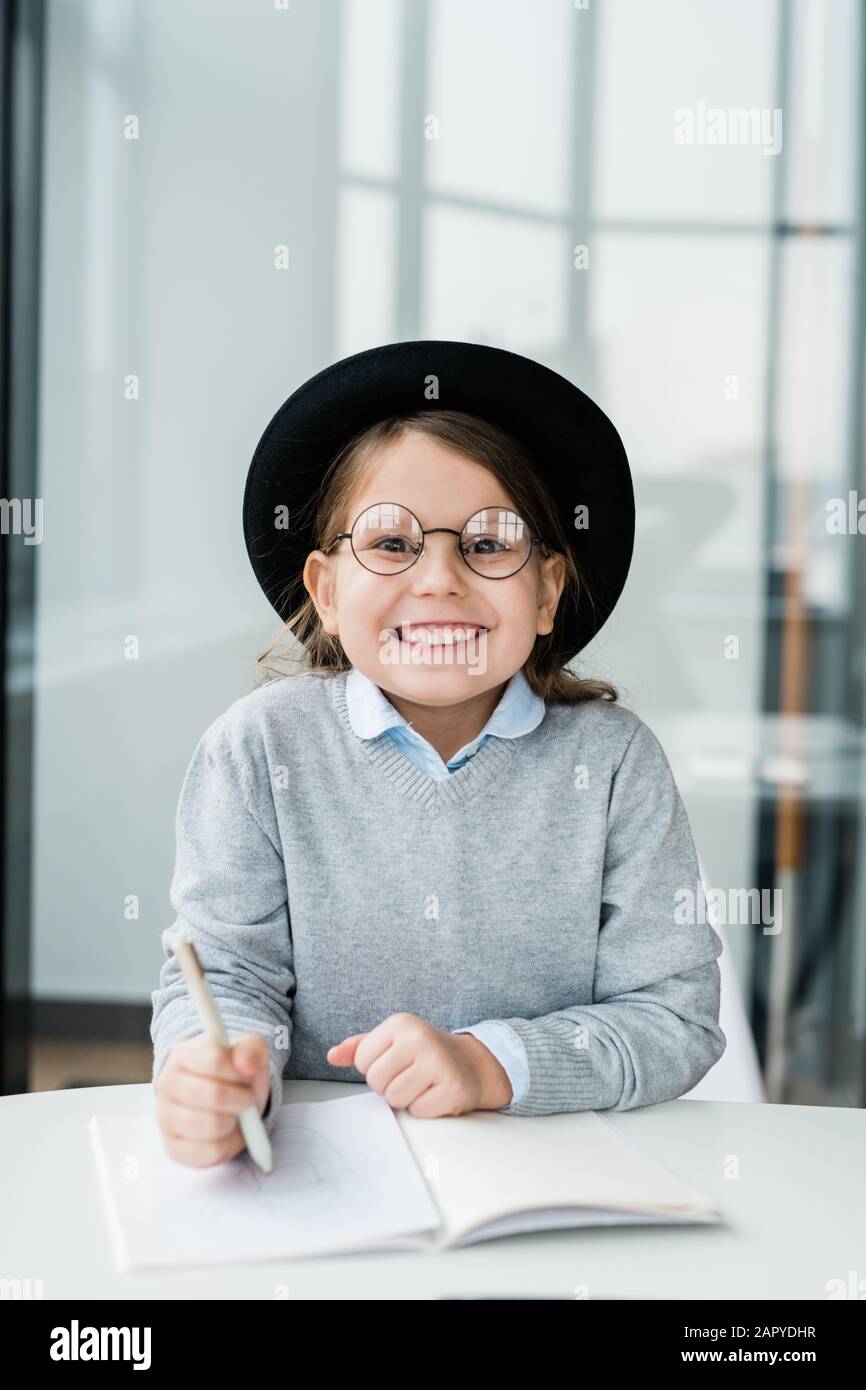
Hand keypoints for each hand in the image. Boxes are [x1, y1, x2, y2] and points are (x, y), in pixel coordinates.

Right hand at [155, 1032, 271, 1166]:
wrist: (224, 1104)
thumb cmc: (234, 1075)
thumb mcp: (248, 1053)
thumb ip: (251, 1049)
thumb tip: (247, 1063)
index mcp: (183, 1054)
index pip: (214, 1059)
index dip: (239, 1070)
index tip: (247, 1073)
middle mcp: (167, 1084)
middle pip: (214, 1095)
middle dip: (241, 1099)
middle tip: (247, 1099)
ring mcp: (166, 1117)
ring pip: (212, 1125)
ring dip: (234, 1121)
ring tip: (233, 1114)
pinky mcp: (173, 1148)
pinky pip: (210, 1151)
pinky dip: (227, 1144)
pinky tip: (224, 1133)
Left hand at [326, 1012, 512, 1116]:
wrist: (471, 1064)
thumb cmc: (423, 1054)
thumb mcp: (391, 1042)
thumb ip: (359, 1047)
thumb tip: (331, 1056)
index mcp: (401, 1023)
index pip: (362, 1060)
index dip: (374, 1068)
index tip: (395, 1062)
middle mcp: (420, 1038)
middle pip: (376, 1080)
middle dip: (388, 1085)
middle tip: (409, 1075)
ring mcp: (438, 1062)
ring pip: (394, 1098)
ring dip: (406, 1098)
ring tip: (422, 1084)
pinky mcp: (452, 1088)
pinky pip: (417, 1111)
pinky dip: (424, 1108)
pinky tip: (436, 1093)